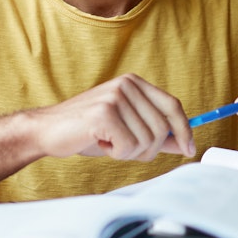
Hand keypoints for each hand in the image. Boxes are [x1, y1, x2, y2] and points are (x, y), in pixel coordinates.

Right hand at [27, 74, 193, 161]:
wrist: (48, 131)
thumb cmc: (88, 131)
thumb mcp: (127, 130)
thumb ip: (155, 135)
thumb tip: (185, 144)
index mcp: (135, 84)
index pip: (172, 105)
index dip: (184, 129)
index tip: (189, 149)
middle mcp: (127, 85)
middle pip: (161, 128)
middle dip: (148, 150)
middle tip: (124, 149)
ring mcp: (115, 96)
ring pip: (146, 141)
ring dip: (128, 153)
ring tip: (108, 143)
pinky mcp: (105, 113)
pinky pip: (129, 147)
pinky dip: (116, 154)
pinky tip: (100, 144)